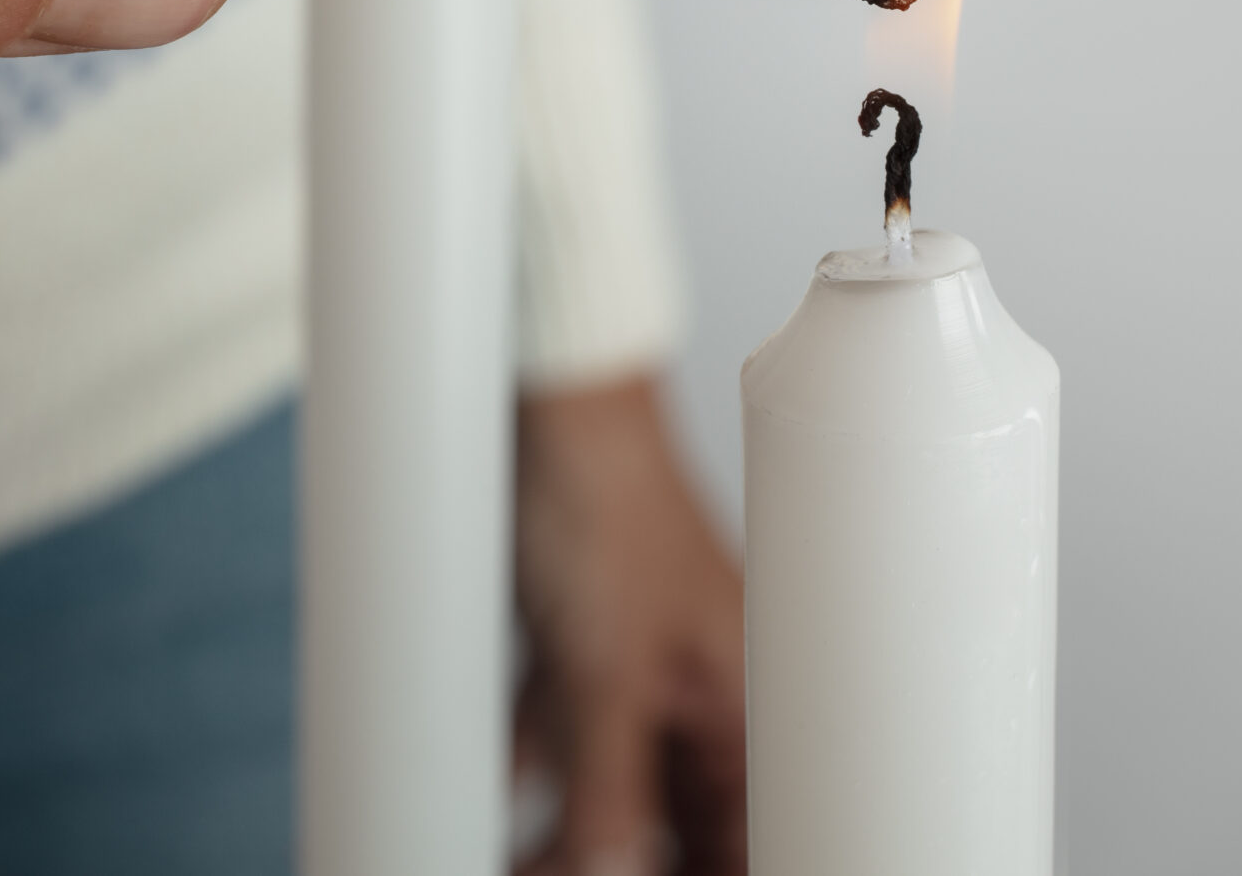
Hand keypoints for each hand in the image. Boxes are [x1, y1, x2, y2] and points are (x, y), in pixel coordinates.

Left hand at [514, 377, 747, 875]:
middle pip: (670, 816)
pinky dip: (530, 763)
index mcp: (744, 703)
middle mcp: (701, 691)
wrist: (553, 411)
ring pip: (610, 781)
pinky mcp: (579, 645)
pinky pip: (559, 732)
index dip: (707, 867)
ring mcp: (638, 669)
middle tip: (560, 870)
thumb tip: (607, 870)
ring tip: (517, 854)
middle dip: (616, 855)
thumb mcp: (607, 675)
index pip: (744, 829)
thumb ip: (609, 789)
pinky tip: (497, 789)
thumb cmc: (616, 501)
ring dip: (565, 822)